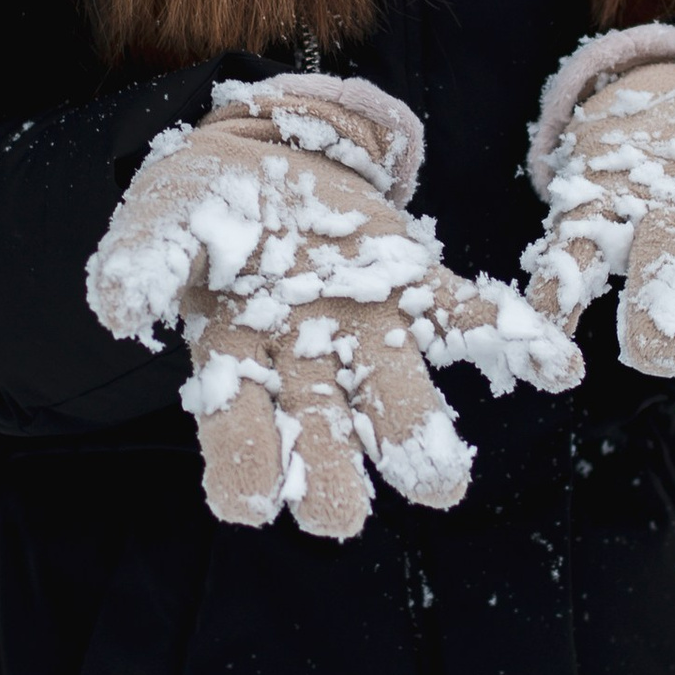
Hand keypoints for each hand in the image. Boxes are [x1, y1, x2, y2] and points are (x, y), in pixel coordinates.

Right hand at [87, 74, 580, 539]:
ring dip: (417, 435)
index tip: (248, 503)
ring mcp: (368, 327)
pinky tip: (556, 366)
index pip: (235, 436)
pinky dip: (517, 340)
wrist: (261, 156)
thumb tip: (118, 311)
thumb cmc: (200, 211)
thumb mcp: (159, 224)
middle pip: (322, 434)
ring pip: (397, 393)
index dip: (241, 472)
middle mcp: (310, 364)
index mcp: (238, 362)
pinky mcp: (416, 282)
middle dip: (331, 478)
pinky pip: (470, 316)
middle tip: (341, 518)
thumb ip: (140, 264)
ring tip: (440, 480)